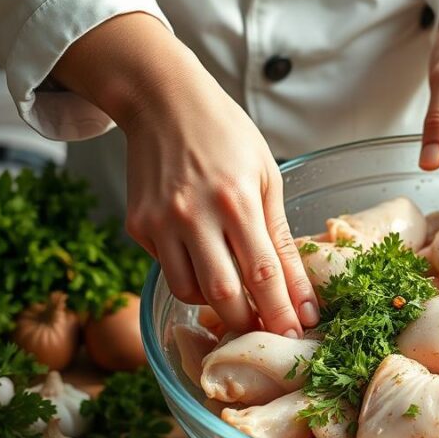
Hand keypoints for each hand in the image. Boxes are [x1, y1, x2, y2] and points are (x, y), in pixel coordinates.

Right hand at [53, 14, 316, 335]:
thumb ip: (281, 238)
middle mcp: (193, 214)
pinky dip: (191, 279)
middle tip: (269, 331)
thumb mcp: (266, 178)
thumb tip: (301, 296)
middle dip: (250, 323)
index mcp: (236, 199)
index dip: (282, 312)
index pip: (264, 274)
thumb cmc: (226, 137)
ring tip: (240, 301)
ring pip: (190, 293)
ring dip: (218, 308)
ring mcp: (160, 223)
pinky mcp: (137, 227)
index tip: (298, 335)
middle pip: (224, 295)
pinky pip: (168, 272)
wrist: (163, 102)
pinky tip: (206, 262)